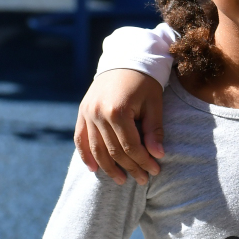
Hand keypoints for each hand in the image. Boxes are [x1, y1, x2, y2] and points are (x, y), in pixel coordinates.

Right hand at [74, 69, 164, 184]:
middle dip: (129, 167)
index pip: (131, 146)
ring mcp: (87, 113)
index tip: (154, 171)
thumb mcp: (154, 103)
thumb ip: (153, 129)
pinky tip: (95, 169)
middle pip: (113, 151)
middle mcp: (98, 113)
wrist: (125, 59)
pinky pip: (80, 139)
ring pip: (96, 149)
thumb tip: (157, 155)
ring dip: (108, 167)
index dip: (143, 161)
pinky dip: (86, 155)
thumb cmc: (145, 82)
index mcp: (118, 111)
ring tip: (122, 180)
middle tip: (142, 180)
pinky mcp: (82, 111)